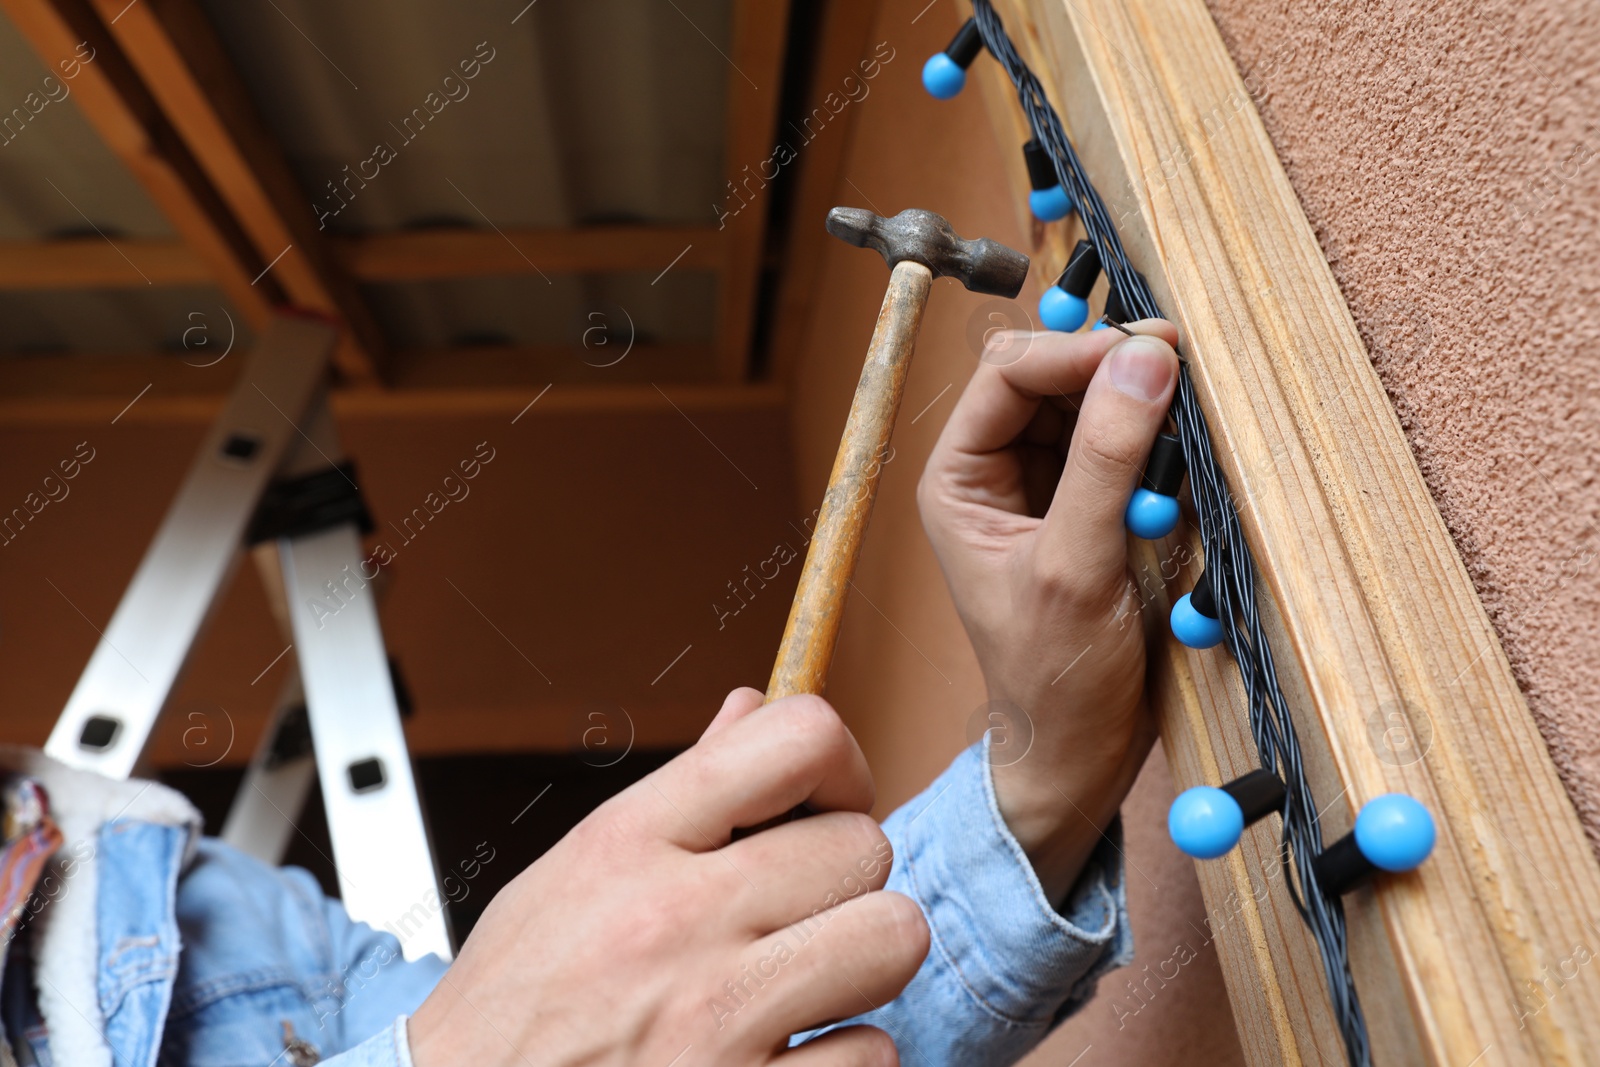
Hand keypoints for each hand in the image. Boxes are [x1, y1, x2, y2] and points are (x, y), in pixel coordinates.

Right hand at [409, 689, 928, 1066]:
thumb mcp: (571, 875)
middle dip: (844, 880)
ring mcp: (716, 1019)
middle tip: (796, 913)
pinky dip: (842, 1061)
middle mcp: (678, 920)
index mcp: (631, 843)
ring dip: (860, 964)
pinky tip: (782, 1058)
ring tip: (803, 981)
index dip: (840, 766)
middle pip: (864, 845)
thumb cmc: (513, 1009)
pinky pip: (874, 1055)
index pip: (797, 738)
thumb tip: (750, 707)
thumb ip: (677, 793)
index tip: (824, 805)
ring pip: (893, 937)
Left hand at [917, 322, 1181, 903]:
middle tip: (1184, 369)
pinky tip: (1186, 459)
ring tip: (1189, 418)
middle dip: (1115, 371)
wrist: (1080, 751)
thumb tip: (1142, 362)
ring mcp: (1049, 487)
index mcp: (960, 479)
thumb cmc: (1053, 678)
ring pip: (1098, 405)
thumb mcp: (1075, 568)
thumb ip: (1106, 462)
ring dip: (1144, 407)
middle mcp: (999, 471)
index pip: (1010, 373)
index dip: (1077, 352)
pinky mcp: (1096, 507)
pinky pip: (1130, 448)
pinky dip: (1161, 447)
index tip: (1150, 352)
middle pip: (1056, 377)